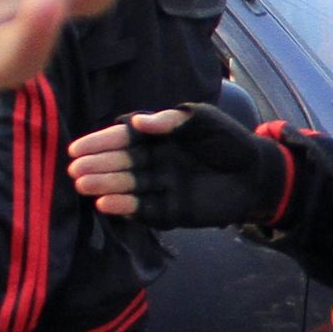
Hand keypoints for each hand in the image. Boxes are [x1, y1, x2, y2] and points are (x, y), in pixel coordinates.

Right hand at [70, 99, 289, 225]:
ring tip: (84, 186)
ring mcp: (161, 186)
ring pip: (128, 186)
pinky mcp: (171, 210)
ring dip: (105, 186)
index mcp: (158, 138)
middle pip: (121, 164)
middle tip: (75, 170)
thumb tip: (137, 121)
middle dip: (98, 166)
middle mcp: (154, 162)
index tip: (78, 148)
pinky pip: (145, 209)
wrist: (257, 175)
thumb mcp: (204, 121)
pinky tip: (107, 204)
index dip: (101, 143)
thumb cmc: (229, 142)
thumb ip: (172, 121)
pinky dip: (126, 207)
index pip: (124, 139)